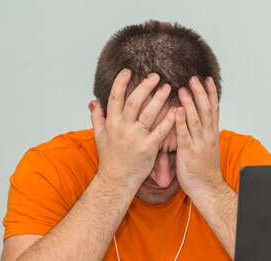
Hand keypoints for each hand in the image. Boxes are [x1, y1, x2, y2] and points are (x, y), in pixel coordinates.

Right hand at [89, 69, 175, 190]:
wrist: (117, 181)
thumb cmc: (110, 159)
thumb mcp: (99, 137)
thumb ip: (97, 118)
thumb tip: (94, 102)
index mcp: (111, 124)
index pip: (115, 98)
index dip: (121, 83)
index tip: (128, 70)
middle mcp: (122, 129)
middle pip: (133, 102)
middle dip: (144, 87)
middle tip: (155, 75)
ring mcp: (136, 139)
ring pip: (148, 114)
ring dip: (159, 99)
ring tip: (168, 87)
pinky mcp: (148, 149)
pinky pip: (160, 132)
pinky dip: (169, 120)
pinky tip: (176, 110)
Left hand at [174, 76, 222, 199]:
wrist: (208, 189)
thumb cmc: (204, 170)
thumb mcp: (207, 147)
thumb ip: (203, 132)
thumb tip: (198, 119)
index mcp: (212, 133)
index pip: (214, 108)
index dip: (210, 93)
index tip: (207, 78)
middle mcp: (208, 136)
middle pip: (206, 109)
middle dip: (200, 93)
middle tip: (193, 78)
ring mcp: (199, 144)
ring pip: (196, 119)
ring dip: (190, 103)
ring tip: (183, 89)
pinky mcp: (189, 153)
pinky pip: (184, 135)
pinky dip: (180, 122)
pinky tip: (176, 111)